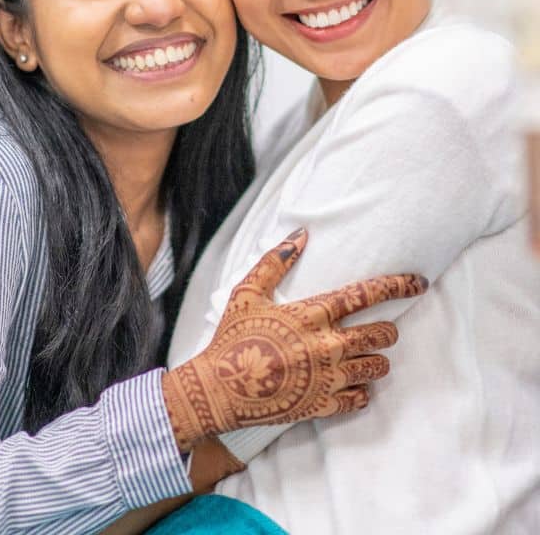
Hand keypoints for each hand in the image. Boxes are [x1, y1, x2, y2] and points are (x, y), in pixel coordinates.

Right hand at [162, 229, 427, 451]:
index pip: (366, 294)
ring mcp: (328, 378)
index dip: (398, 286)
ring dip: (378, 359)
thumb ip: (276, 261)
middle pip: (380, 333)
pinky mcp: (323, 405)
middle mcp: (327, 345)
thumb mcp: (247, 292)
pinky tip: (355, 386)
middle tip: (384, 330)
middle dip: (388, 330)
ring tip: (371, 356)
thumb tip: (302, 234)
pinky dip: (362, 391)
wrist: (218, 390)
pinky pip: (360, 398)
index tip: (419, 282)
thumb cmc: (232, 338)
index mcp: (313, 314)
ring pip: (375, 366)